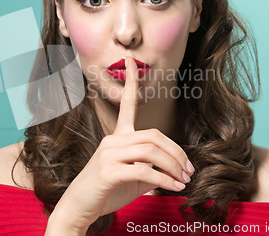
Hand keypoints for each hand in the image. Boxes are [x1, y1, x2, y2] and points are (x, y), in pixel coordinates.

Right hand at [46, 56, 194, 233]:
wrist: (78, 208)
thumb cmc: (106, 191)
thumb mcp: (131, 177)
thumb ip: (149, 167)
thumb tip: (175, 170)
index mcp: (116, 137)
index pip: (125, 103)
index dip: (130, 81)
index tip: (132, 61)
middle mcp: (112, 140)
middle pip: (153, 135)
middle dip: (176, 152)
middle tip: (190, 170)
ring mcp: (108, 154)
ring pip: (151, 151)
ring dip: (174, 167)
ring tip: (185, 180)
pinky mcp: (108, 171)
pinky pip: (144, 171)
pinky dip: (165, 181)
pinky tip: (174, 188)